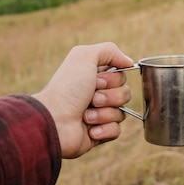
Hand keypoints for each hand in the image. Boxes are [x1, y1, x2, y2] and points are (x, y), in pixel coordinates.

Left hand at [33, 43, 133, 158]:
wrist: (54, 120)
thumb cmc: (67, 88)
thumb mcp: (84, 56)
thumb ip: (109, 50)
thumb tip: (129, 62)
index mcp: (94, 77)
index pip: (122, 76)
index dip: (113, 79)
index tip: (96, 80)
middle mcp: (97, 95)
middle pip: (125, 94)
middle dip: (110, 97)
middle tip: (92, 98)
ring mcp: (98, 115)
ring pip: (121, 113)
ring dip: (104, 113)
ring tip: (86, 116)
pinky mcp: (99, 134)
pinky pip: (116, 131)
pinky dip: (104, 129)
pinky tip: (89, 129)